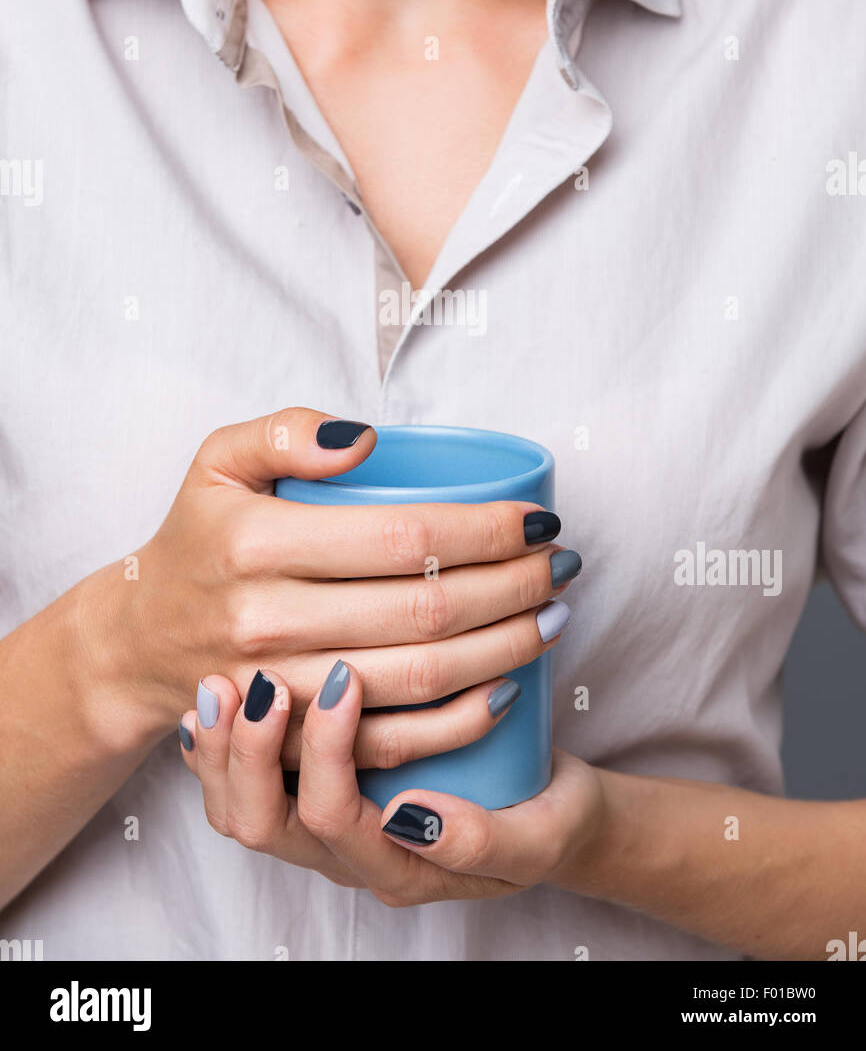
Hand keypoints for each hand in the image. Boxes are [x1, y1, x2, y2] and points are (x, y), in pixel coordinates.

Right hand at [91, 406, 578, 756]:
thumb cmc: (201, 540)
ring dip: (506, 649)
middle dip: (515, 586)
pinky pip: (394, 743)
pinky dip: (463, 723)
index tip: (537, 519)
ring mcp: (281, 693)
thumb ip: (285, 431)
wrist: (142, 643)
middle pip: (425, 609)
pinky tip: (509, 689)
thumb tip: (367, 437)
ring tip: (554, 616)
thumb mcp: (217, 461)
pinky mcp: (295, 744)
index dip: (485, 530)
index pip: (399, 536)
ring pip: (420, 678)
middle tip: (562, 565)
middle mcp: (266, 622)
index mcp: (254, 544)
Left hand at [179, 660, 602, 902]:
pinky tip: (217, 698)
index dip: (328, 749)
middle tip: (261, 683)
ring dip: (223, 748)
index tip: (348, 677)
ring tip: (221, 684)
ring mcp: (324, 826)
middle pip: (263, 821)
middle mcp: (346, 854)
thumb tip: (414, 816)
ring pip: (240, 806)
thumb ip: (482, 841)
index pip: (334, 817)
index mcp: (396, 868)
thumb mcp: (539, 838)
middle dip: (249, 750)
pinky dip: (219, 745)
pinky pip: (244, 783)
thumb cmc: (546, 819)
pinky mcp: (315, 792)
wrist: (552, 813)